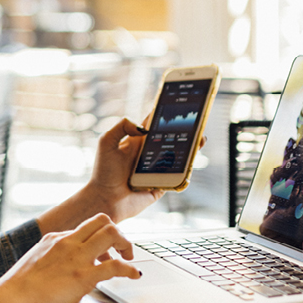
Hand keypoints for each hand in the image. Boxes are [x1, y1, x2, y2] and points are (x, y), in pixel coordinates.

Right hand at [0, 214, 140, 302]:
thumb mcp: (37, 260)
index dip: (99, 236)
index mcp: (56, 237)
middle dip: (118, 233)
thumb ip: (53, 257)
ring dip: (126, 244)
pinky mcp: (83, 277)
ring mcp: (77, 258)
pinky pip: (115, 266)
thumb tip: (64, 265)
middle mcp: (69, 242)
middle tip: (123, 249)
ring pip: (111, 234)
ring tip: (130, 258)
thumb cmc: (20, 286)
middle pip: (103, 221)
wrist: (12, 299)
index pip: (86, 226)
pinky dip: (129, 269)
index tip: (105, 250)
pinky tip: (133, 274)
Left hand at [34, 117, 205, 232]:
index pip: (154, 124)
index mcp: (137, 142)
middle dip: (184, 132)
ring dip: (190, 150)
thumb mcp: (106, 143)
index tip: (178, 103)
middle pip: (171, 140)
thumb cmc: (103, 172)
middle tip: (196, 124)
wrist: (105, 200)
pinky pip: (177, 178)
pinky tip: (189, 167)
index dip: (165, 114)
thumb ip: (121, 127)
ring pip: (178, 158)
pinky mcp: (161, 185)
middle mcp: (148, 154)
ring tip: (199, 141)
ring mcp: (156, 170)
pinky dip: (185, 174)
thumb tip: (144, 126)